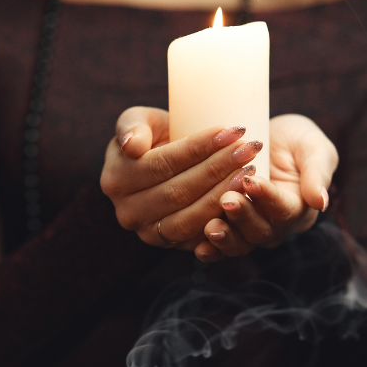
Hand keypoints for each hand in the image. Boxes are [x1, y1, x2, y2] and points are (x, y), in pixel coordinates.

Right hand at [100, 106, 263, 257]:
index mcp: (116, 179)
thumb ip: (132, 125)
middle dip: (218, 169)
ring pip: (190, 218)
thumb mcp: (140, 120)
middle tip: (249, 149)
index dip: (198, 148)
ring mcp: (148, 234)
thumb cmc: (154, 136)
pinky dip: (225, 219)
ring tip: (250, 170)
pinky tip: (246, 198)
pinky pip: (200, 237)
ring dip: (224, 194)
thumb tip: (132, 147)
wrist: (162, 166)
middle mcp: (127, 212)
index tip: (230, 131)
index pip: (162, 164)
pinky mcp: (171, 246)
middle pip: (178, 192)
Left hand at [202, 113, 337, 259]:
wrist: (264, 140)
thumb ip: (317, 173)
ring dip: (225, 237)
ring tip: (211, 226)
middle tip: (227, 200)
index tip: (251, 181)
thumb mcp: (313, 149)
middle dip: (243, 217)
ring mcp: (249, 230)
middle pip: (260, 231)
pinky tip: (199, 248)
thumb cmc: (295, 141)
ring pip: (240, 243)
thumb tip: (321, 202)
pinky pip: (219, 247)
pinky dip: (210, 250)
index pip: (284, 210)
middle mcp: (275, 226)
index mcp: (298, 209)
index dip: (268, 198)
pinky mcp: (228, 228)